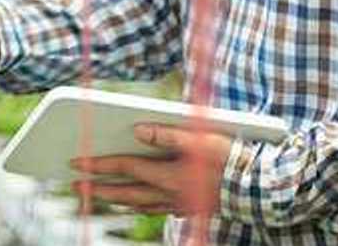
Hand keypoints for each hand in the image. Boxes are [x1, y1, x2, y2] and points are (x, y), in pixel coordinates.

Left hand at [68, 124, 234, 216]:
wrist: (263, 189)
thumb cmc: (234, 158)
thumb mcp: (201, 138)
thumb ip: (168, 133)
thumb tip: (137, 128)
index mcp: (170, 175)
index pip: (126, 167)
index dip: (98, 164)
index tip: (76, 162)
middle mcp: (170, 194)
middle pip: (125, 193)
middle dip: (98, 189)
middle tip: (75, 186)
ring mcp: (180, 204)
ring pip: (139, 204)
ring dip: (117, 199)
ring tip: (99, 194)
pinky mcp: (191, 207)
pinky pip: (157, 209)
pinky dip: (141, 205)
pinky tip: (138, 202)